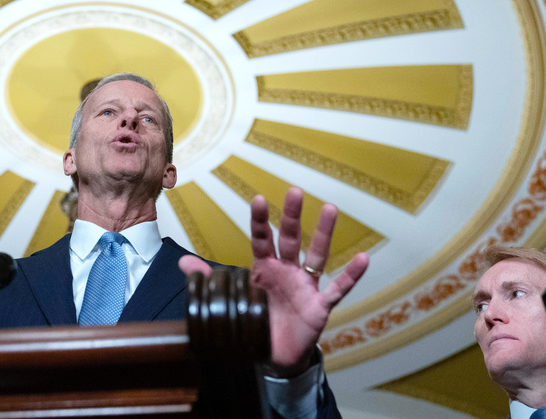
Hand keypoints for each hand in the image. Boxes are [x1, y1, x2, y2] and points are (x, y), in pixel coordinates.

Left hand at [180, 188, 367, 376]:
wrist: (273, 355)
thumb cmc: (255, 320)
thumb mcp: (230, 299)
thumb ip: (209, 280)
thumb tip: (182, 263)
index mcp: (264, 268)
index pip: (262, 239)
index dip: (261, 221)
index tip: (259, 199)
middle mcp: (287, 271)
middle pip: (291, 239)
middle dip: (292, 216)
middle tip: (294, 191)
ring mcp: (305, 287)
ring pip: (316, 256)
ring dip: (323, 233)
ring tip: (330, 209)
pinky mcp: (319, 307)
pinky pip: (338, 290)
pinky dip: (351, 276)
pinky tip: (363, 258)